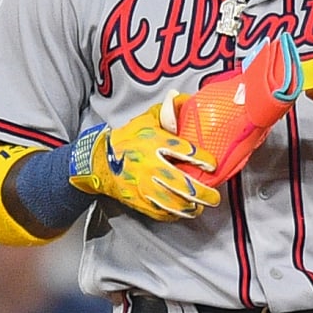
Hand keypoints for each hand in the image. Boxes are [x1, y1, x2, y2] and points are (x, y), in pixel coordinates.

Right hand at [69, 99, 218, 220]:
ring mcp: (143, 187)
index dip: (202, 159)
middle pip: (182, 184)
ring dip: (192, 207)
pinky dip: (175, 214)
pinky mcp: (138, 201)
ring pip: (173, 203)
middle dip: (203, 193)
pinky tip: (184, 211)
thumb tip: (180, 98)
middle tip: (215, 196)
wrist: (98, 163)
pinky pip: (161, 213)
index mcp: (154, 144)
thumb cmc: (127, 140)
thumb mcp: (146, 121)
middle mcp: (150, 167)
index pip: (183, 151)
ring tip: (202, 206)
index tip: (213, 164)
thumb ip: (166, 112)